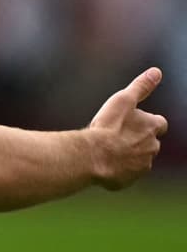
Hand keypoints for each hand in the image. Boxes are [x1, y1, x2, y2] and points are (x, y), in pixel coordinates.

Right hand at [89, 67, 167, 189]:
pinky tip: (103, 165)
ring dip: (128, 156)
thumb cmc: (107, 127)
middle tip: (117, 138)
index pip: (159, 124)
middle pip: (150, 143)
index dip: (148, 123)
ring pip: (139, 160)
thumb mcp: (123, 100)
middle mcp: (152, 147)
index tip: (135, 123)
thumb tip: (156, 71)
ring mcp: (142, 165)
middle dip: (138, 141)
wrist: (92, 156)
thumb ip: (140, 87)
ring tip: (108, 152)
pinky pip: (126, 175)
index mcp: (152, 127)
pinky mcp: (129, 179)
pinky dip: (118, 171)